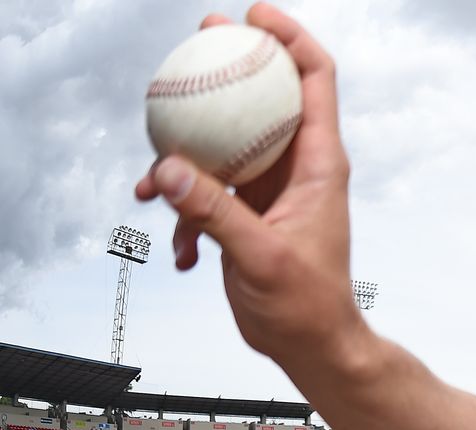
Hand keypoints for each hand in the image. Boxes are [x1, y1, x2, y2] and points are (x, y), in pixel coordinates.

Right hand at [135, 3, 364, 368]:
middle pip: (264, 96)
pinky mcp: (247, 214)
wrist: (310, 344)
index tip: (251, 16)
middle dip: (228, 67)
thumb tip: (166, 170)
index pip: (315, 79)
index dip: (289, 38)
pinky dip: (187, 214)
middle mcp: (296, 167)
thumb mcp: (261, 257)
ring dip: (185, 159)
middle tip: (193, 42)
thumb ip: (215, 213)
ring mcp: (270, 188)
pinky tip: (180, 253)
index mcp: (320, 163)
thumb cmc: (308, 304)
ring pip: (224, 144)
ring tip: (150, 183)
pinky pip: (208, 192)